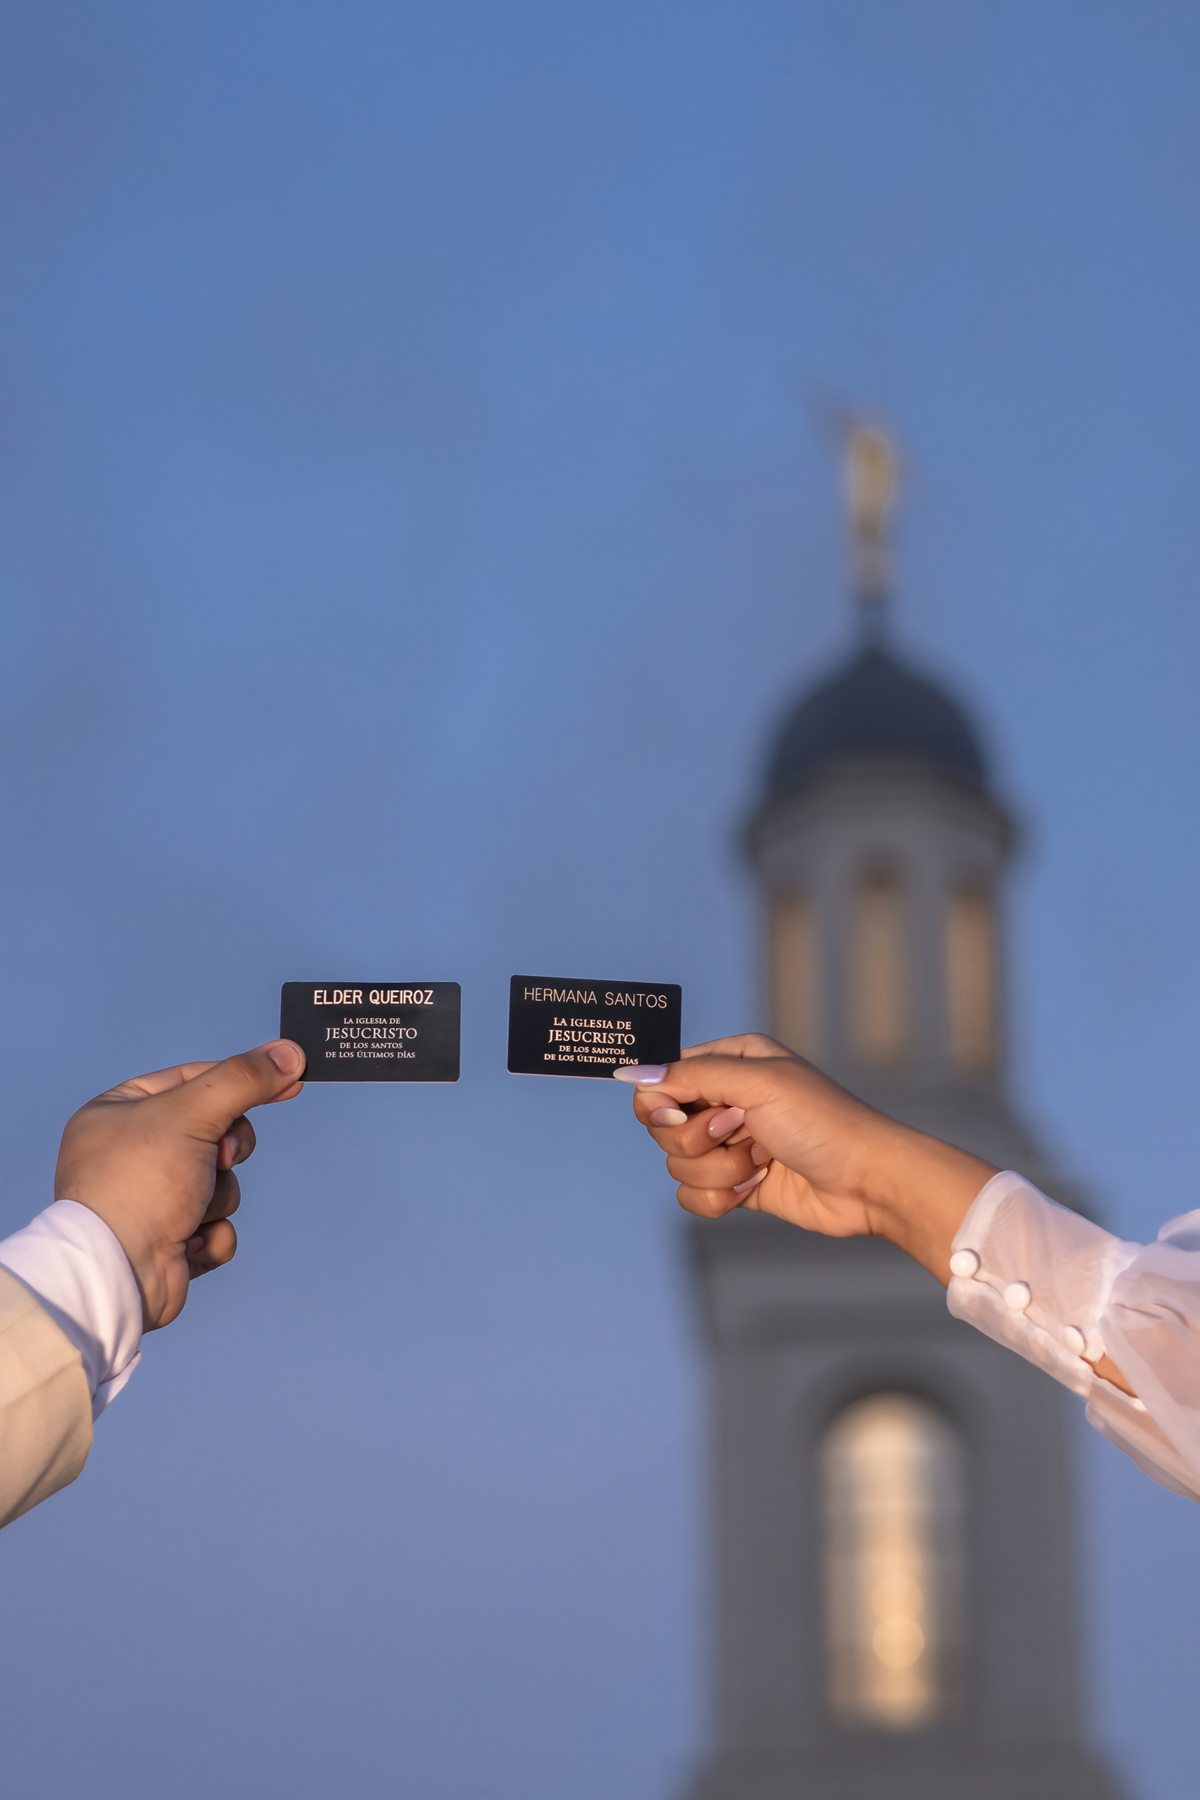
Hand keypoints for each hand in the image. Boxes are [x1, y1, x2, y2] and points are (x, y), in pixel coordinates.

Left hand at [54, 1041, 305, 1329]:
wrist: (118, 1274)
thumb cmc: (137, 1186)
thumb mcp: (193, 1113)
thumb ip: (244, 1080)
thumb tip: (289, 1053)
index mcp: (119, 1112)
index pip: (192, 1078)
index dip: (239, 1080)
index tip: (287, 1078)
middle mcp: (131, 1153)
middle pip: (215, 1131)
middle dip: (224, 1152)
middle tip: (215, 1158)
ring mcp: (150, 1199)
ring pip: (221, 1181)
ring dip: (217, 1196)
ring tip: (189, 1212)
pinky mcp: (169, 1241)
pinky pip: (217, 1225)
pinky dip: (212, 1234)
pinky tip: (189, 1242)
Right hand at [618, 1033, 995, 1284]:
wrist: (866, 1182)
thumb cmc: (822, 1121)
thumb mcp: (757, 1083)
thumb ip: (691, 1076)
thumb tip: (632, 1073)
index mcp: (732, 1060)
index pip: (662, 1077)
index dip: (662, 1101)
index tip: (679, 1113)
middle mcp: (727, 1099)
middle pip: (663, 1124)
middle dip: (699, 1138)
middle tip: (740, 1130)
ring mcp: (730, 1144)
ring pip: (677, 1163)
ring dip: (719, 1170)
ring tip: (762, 1161)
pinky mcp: (735, 1184)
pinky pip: (693, 1196)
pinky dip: (720, 1198)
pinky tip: (757, 1186)